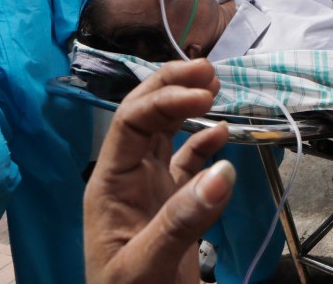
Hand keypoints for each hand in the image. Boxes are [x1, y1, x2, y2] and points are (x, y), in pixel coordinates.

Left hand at [84, 59, 233, 283]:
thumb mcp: (148, 266)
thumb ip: (183, 220)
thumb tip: (223, 168)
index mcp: (109, 183)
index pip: (131, 122)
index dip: (165, 99)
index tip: (205, 93)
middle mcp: (127, 177)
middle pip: (144, 116)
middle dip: (172, 86)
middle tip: (208, 68)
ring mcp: (148, 189)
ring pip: (164, 133)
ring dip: (186, 106)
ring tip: (214, 86)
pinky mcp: (171, 205)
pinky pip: (185, 162)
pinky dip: (203, 143)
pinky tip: (221, 133)